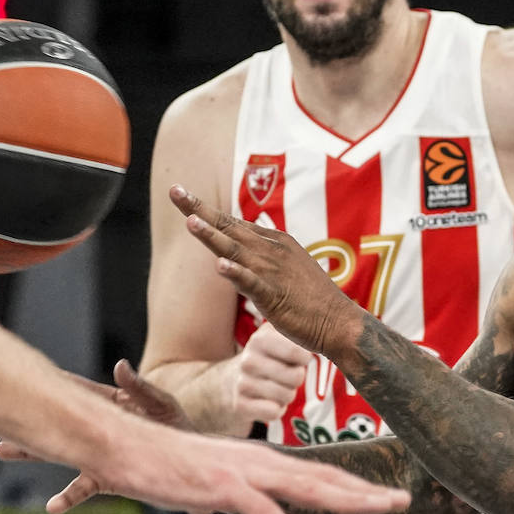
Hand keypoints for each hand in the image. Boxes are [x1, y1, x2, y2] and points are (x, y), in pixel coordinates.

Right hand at [0, 360, 196, 509]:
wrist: (194, 459)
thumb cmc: (176, 423)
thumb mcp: (160, 400)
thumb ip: (138, 387)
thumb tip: (119, 366)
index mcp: (108, 404)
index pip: (74, 391)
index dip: (51, 385)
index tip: (22, 376)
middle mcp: (98, 428)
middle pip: (58, 421)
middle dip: (30, 418)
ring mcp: (100, 453)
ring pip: (63, 452)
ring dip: (36, 452)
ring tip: (5, 448)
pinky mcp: (109, 477)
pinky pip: (85, 486)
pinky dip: (69, 497)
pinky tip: (52, 507)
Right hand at [0, 361, 408, 513]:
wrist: (123, 444)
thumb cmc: (163, 462)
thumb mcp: (209, 478)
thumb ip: (236, 491)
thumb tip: (252, 506)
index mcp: (258, 459)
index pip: (315, 471)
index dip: (352, 483)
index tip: (382, 493)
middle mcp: (258, 461)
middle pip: (322, 477)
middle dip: (365, 491)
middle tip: (403, 500)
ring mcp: (241, 472)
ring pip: (305, 488)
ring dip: (346, 502)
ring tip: (381, 511)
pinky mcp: (220, 486)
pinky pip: (261, 512)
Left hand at [169, 185, 365, 359]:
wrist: (338, 322)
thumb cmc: (311, 299)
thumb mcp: (285, 268)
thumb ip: (261, 257)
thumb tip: (235, 255)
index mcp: (273, 242)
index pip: (232, 223)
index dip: (205, 209)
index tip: (181, 193)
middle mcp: (271, 250)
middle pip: (228, 227)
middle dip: (199, 209)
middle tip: (175, 191)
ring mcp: (272, 271)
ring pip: (235, 250)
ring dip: (212, 236)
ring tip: (190, 221)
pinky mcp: (274, 296)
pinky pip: (251, 282)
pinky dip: (236, 272)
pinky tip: (220, 265)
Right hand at [229, 322, 310, 424]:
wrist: (235, 379)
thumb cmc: (270, 356)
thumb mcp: (280, 335)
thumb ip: (300, 330)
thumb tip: (323, 333)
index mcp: (260, 339)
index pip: (298, 352)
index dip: (304, 358)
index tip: (298, 356)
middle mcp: (248, 360)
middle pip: (296, 377)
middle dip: (297, 378)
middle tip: (286, 374)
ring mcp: (242, 383)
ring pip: (287, 396)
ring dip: (288, 394)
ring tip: (276, 385)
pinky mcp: (240, 405)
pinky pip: (274, 412)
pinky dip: (278, 409)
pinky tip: (268, 400)